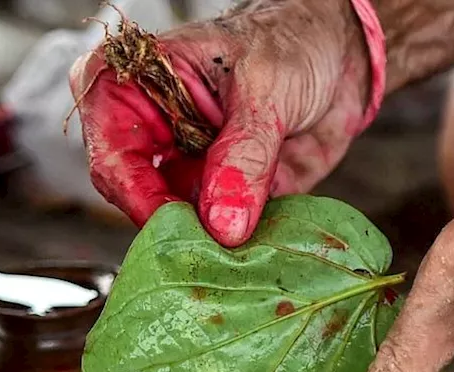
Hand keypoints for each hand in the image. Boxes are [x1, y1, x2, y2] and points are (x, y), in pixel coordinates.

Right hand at [69, 0, 370, 246]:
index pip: (113, 153)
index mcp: (134, 87)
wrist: (340, 52)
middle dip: (177, 227)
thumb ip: (245, 155)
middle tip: (217, 249)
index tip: (179, 227)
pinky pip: (220, 235)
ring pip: (177, 224)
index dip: (139, 196)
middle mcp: (151, 134)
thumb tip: (223, 224)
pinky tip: (265, 243)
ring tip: (246, 249)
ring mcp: (184, 169)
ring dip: (212, 242)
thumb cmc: (290, 41)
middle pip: (136, 198)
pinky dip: (241, 245)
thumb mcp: (266, 89)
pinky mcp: (218, 198)